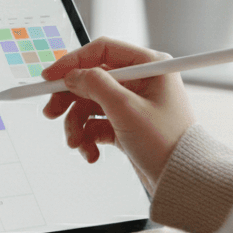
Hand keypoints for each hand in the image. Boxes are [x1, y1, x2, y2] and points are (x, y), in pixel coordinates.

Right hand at [41, 37, 193, 189]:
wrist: (183, 181)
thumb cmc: (167, 143)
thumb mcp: (126, 109)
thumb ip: (95, 85)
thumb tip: (72, 75)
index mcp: (149, 66)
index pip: (102, 51)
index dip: (73, 62)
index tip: (50, 76)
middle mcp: (141, 81)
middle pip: (91, 79)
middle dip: (70, 99)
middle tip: (51, 112)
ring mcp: (133, 103)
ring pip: (90, 104)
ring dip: (78, 124)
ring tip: (77, 143)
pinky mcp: (127, 124)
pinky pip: (97, 124)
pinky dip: (89, 138)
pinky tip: (91, 153)